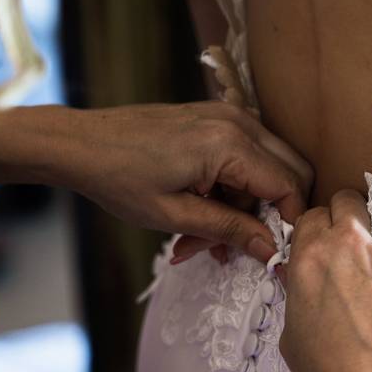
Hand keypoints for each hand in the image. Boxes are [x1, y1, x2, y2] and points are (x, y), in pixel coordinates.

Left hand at [0, 102, 312, 263]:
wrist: (80, 143)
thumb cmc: (119, 179)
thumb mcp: (176, 215)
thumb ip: (230, 231)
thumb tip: (272, 252)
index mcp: (230, 144)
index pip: (289, 186)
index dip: (289, 225)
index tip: (274, 255)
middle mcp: (238, 122)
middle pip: (290, 172)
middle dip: (270, 215)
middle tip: (234, 246)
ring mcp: (228, 116)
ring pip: (267, 168)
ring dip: (245, 207)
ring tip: (200, 239)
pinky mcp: (216, 119)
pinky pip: (246, 157)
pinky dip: (232, 189)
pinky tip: (200, 213)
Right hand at [280, 189, 371, 371]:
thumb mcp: (292, 334)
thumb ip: (298, 292)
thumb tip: (304, 279)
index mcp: (312, 255)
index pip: (311, 215)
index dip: (313, 232)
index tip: (317, 249)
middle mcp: (353, 243)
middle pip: (347, 201)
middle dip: (343, 217)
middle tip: (345, 250)